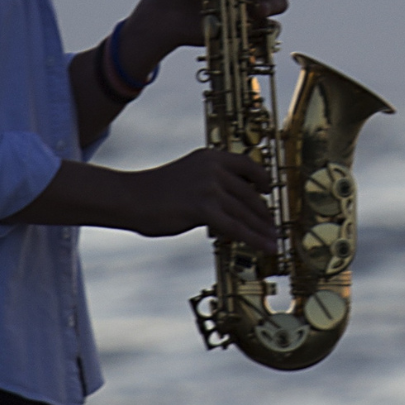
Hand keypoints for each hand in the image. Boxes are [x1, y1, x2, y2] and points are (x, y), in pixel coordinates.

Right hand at [123, 148, 278, 252]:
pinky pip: (237, 227)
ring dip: (263, 230)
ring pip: (246, 213)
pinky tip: (267, 247)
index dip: (263, 180)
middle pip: (250, 194)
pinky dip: (255, 239)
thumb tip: (233, 206)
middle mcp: (214, 168)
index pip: (248, 165)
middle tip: (274, 227)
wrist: (130, 197)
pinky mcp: (204, 208)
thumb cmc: (155, 192)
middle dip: (265, 214)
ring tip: (274, 241)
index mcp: (211, 156)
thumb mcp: (189, 176)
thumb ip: (212, 185)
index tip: (269, 192)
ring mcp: (210, 187)